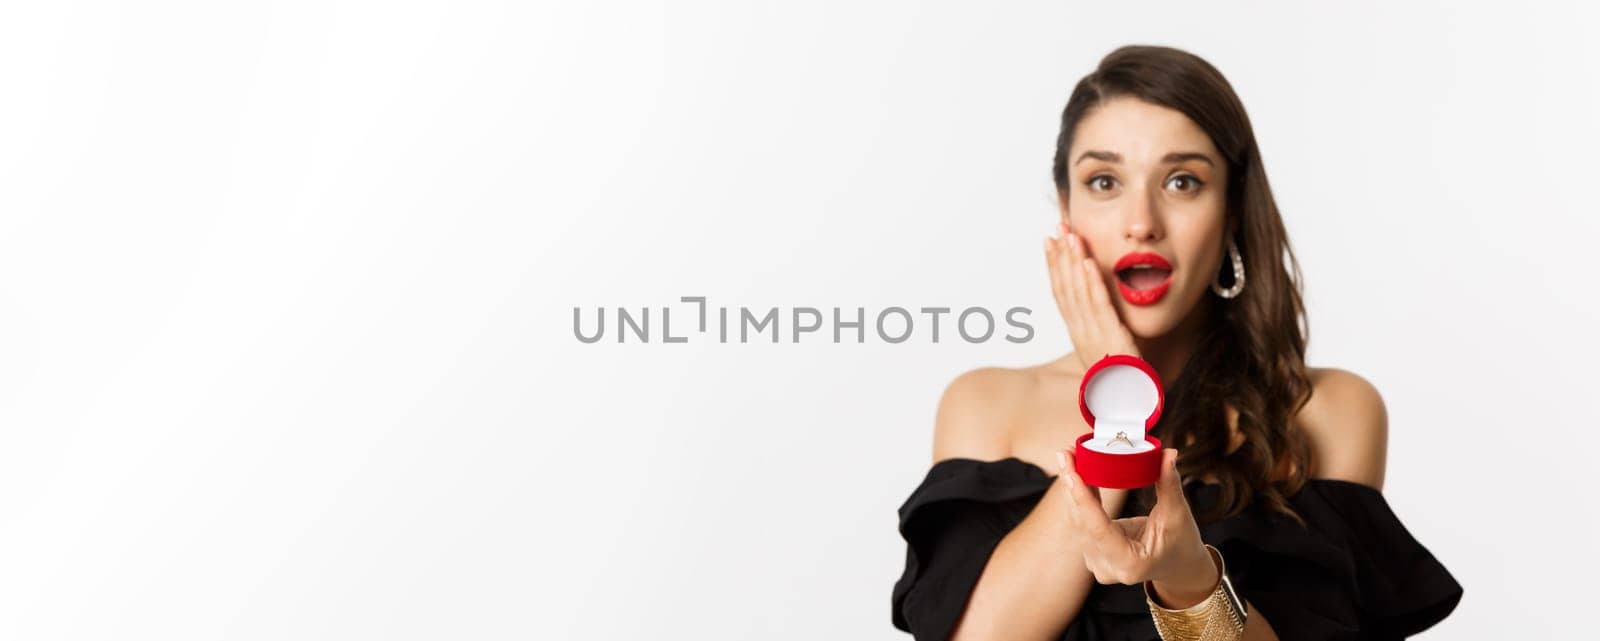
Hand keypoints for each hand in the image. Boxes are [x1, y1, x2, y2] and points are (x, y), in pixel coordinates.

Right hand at [1044, 220, 1139, 370]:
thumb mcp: (1105, 348)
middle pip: (1064, 288)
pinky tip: (1088, 262)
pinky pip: (1099, 305)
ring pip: (1078, 292)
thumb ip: (1101, 327)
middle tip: (1056, 228)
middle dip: (1059, 256)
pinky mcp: (1111, 337)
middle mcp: (1080, 332)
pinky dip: (1092, 282)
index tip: (1050, 242)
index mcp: (1077, 333)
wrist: (1128, 405)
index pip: (1061, 293)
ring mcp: (1092, 334)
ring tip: (1070, 235)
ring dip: (1072, 261)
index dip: (1054, 266)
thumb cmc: (1120, 380)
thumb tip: (1099, 307)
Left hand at [1055, 446, 1218, 608]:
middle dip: (1072, 484)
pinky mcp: (1092, 552)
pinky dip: (1079, 496)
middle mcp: (1107, 567)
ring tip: (1070, 456)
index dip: (1082, 499)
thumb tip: (1169, 454)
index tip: (1070, 472)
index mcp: (1130, 563)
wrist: (1179, 566)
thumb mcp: (1177, 514)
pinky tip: (1075, 472)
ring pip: (1077, 520)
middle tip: (1066, 452)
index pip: (1098, 528)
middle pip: (1082, 522)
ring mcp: (1096, 562)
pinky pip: (1081, 520)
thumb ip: (1169, 484)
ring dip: (1072, 487)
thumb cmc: (1181, 542)